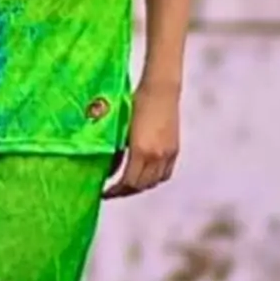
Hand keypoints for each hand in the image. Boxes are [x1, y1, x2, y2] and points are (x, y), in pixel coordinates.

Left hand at [102, 80, 179, 199]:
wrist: (161, 89)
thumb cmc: (136, 102)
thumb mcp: (121, 128)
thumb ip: (115, 151)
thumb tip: (108, 170)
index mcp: (140, 151)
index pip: (128, 182)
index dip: (115, 191)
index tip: (105, 191)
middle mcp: (156, 156)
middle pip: (141, 186)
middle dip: (125, 191)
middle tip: (113, 190)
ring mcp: (167, 154)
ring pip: (154, 182)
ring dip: (140, 186)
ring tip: (127, 184)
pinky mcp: (174, 150)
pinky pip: (165, 174)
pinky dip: (154, 179)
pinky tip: (145, 175)